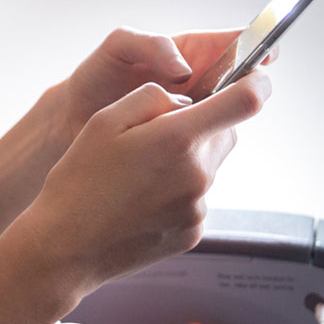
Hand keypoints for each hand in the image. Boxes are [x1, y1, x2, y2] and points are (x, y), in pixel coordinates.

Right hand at [1, 71, 271, 301]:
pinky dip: (179, 191)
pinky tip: (142, 199)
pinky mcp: (193, 231)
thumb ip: (153, 97)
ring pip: (209, 165)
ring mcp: (198, 207)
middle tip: (159, 135)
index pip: (245, 101)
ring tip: (141, 173)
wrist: (67, 247)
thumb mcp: (105, 119)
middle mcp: (198, 174)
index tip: (256, 75)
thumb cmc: (80, 179)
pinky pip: (198, 197)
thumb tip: (186, 101)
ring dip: (188, 159)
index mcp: (178, 138)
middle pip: (226, 133)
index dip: (257, 82)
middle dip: (203, 125)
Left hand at [59, 28, 244, 130]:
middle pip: (237, 84)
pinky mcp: (185, 144)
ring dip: (226, 118)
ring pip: (225, 116)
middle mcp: (199, 84)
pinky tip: (197, 148)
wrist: (73, 119)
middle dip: (246, 87)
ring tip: (218, 119)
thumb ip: (150, 44)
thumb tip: (183, 65)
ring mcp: (193, 115)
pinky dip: (208, 146)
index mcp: (189, 54)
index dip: (254, 46)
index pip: (233, 45)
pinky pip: (207, 144)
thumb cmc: (97, 76)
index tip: (268, 51)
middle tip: (250, 91)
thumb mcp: (119, 47)